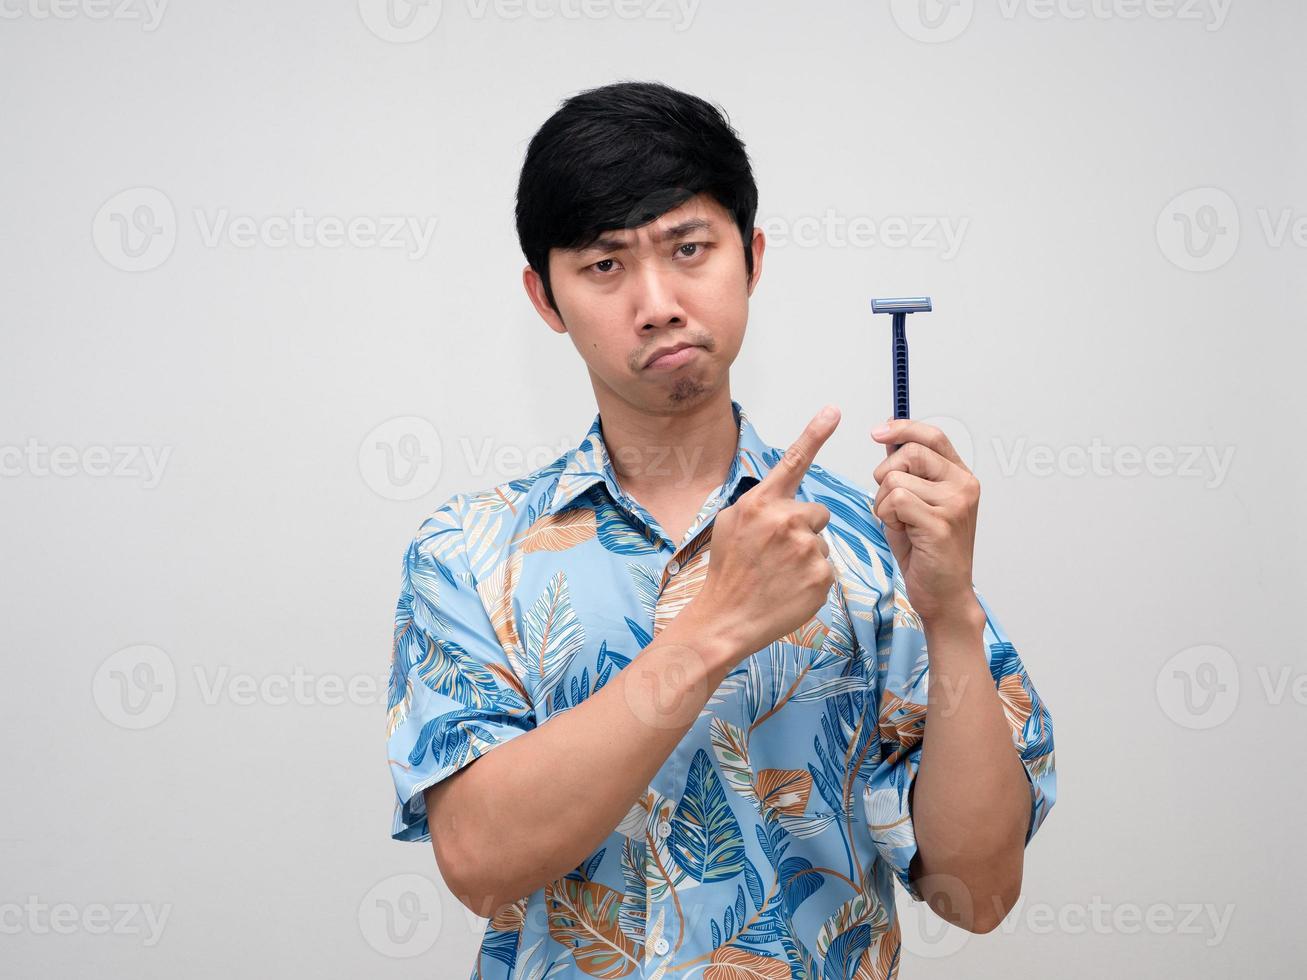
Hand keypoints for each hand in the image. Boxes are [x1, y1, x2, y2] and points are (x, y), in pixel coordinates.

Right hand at [693, 405, 840, 662]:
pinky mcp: (821, 575)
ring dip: (806, 554)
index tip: (834, 410)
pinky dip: (811, 578)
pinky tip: (788, 589)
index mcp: (760, 504)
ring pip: (821, 541)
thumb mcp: (728, 526)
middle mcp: (786, 520)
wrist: (725, 620)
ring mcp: (806, 549)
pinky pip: (826, 567)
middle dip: (804, 528)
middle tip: (778, 553)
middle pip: (816, 511)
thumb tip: (779, 498)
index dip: (815, 433)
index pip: (793, 462)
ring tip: (779, 574)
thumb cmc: (726, 573)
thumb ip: (758, 505)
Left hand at [871, 418, 983, 626]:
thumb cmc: (927, 551)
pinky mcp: (940, 522)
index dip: (903, 428)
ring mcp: (954, 503)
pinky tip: (901, 532)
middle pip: (909, 453)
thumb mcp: (916, 503)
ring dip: (884, 502)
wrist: (944, 594)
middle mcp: (963, 485)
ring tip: (900, 523)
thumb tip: (889, 438)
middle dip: (885, 474)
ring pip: (896, 479)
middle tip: (889, 502)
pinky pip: (895, 500)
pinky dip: (887, 516)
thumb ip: (908, 472)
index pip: (932, 436)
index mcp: (960, 477)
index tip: (878, 432)